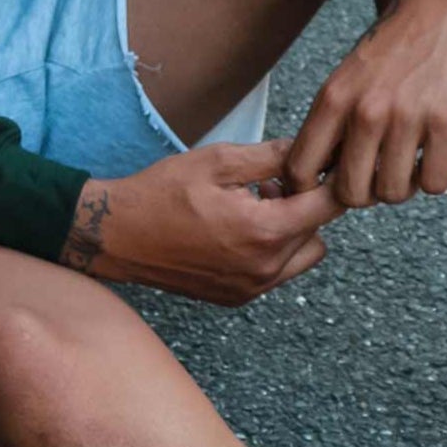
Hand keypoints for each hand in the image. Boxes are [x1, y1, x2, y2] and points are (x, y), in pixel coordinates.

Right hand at [58, 139, 347, 305]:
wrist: (117, 235)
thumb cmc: (162, 193)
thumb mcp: (218, 161)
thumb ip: (271, 156)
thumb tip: (309, 149)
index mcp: (264, 231)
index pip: (327, 206)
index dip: (329, 179)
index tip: (324, 162)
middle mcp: (265, 267)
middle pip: (319, 232)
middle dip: (306, 204)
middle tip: (272, 182)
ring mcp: (251, 287)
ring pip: (302, 256)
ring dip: (291, 230)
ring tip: (255, 204)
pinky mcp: (237, 297)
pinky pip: (276, 272)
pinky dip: (271, 249)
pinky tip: (238, 227)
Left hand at [284, 0, 446, 206]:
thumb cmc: (398, 40)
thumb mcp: (350, 74)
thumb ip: (335, 119)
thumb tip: (322, 172)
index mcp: (333, 97)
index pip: (301, 169)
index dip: (313, 189)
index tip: (331, 185)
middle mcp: (364, 111)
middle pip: (349, 193)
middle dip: (365, 192)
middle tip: (379, 173)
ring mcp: (406, 118)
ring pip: (392, 194)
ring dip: (403, 185)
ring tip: (410, 159)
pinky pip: (433, 184)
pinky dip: (435, 177)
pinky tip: (436, 152)